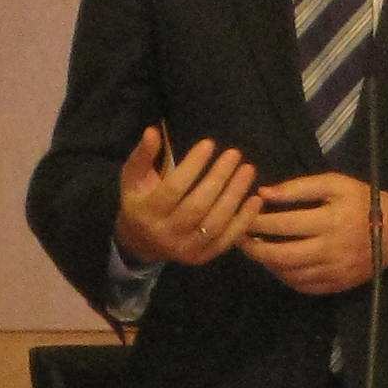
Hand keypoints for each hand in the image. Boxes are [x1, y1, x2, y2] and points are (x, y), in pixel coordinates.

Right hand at [113, 124, 257, 266]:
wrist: (141, 243)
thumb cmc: (140, 201)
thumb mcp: (133, 177)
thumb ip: (142, 155)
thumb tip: (153, 131)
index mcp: (146, 212)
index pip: (173, 188)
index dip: (192, 166)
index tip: (209, 144)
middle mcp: (166, 234)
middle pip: (197, 206)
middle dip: (219, 178)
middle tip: (234, 154)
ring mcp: (185, 249)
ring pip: (215, 224)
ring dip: (235, 196)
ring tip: (248, 170)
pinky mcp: (202, 257)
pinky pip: (226, 240)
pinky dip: (243, 221)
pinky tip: (255, 200)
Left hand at [241, 172, 387, 296]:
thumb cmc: (364, 202)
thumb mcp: (335, 184)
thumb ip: (298, 187)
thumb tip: (264, 193)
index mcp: (330, 220)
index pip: (283, 224)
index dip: (257, 222)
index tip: (242, 215)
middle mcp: (331, 249)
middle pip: (280, 255)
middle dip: (254, 248)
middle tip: (238, 238)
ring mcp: (333, 272)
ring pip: (288, 273)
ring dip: (266, 263)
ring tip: (255, 249)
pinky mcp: (336, 286)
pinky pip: (301, 286)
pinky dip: (283, 276)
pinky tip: (276, 263)